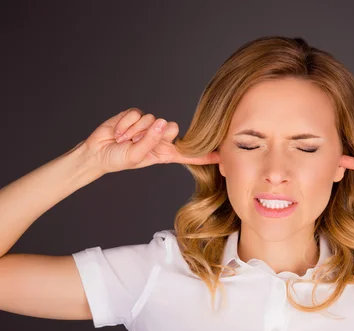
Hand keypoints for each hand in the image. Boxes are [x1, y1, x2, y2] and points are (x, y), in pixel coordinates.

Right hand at [83, 108, 220, 173]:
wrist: (97, 152)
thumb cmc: (118, 159)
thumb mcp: (136, 156)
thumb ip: (150, 141)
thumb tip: (162, 122)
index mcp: (164, 152)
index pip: (188, 154)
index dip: (204, 155)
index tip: (221, 157)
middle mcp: (159, 138)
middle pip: (172, 128)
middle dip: (157, 134)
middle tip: (139, 141)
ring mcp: (148, 126)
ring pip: (152, 120)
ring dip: (135, 132)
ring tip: (124, 140)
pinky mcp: (136, 116)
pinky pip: (137, 114)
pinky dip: (126, 124)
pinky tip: (119, 132)